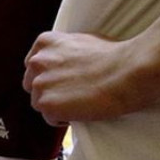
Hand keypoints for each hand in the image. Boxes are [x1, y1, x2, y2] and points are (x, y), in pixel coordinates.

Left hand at [24, 31, 142, 125]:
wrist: (126, 72)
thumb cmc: (114, 56)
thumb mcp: (82, 40)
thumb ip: (65, 50)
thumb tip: (65, 60)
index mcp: (44, 42)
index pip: (34, 65)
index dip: (48, 76)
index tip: (61, 82)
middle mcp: (37, 61)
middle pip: (33, 84)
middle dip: (49, 91)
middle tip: (71, 95)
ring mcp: (40, 83)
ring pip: (40, 103)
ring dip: (56, 106)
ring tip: (80, 104)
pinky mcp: (47, 104)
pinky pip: (50, 118)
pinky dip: (63, 119)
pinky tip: (81, 112)